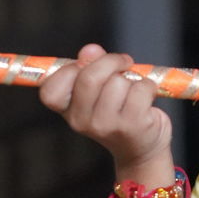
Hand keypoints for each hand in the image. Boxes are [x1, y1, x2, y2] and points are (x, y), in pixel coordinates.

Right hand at [38, 43, 172, 168]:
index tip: (86, 64)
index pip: (50, 91)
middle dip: (111, 61)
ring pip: (118, 82)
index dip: (68, 70)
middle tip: (123, 62)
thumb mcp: (100, 89)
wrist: (141, 147)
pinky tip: (146, 97)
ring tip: (133, 91)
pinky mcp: (132, 126)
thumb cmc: (119, 111)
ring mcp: (106, 125)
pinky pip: (140, 89)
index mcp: (69, 111)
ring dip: (132, 79)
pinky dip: (148, 86)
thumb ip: (91, 65)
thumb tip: (90, 50)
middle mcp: (82, 121)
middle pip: (90, 78)